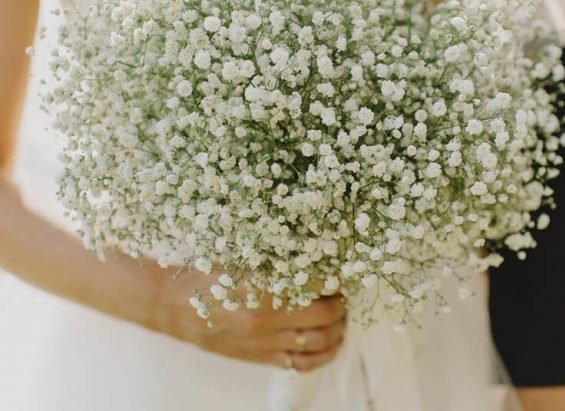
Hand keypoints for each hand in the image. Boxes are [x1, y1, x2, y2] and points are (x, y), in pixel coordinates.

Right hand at [149, 269, 346, 370]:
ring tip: (340, 315)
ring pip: (319, 342)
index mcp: (263, 287)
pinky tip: (331, 343)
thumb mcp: (242, 256)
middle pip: (326, 314)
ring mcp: (264, 342)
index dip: (336, 276)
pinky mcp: (259, 358)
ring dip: (338, 328)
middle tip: (343, 291)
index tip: (341, 269)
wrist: (172, 303)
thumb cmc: (206, 274)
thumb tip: (314, 250)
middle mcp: (266, 318)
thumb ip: (277, 257)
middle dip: (342, 302)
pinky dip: (323, 355)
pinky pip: (301, 364)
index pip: (319, 283)